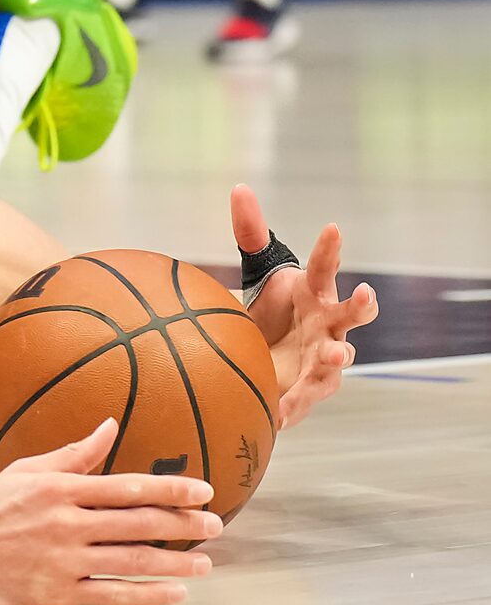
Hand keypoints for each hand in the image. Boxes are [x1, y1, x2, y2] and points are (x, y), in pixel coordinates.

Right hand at [0, 418, 217, 604]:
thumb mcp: (25, 471)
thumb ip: (73, 453)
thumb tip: (110, 425)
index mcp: (58, 488)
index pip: (126, 486)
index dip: (170, 489)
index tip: (204, 490)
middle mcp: (65, 524)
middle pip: (137, 524)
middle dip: (182, 525)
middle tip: (216, 525)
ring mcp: (63, 562)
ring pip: (132, 562)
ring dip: (175, 563)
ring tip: (205, 562)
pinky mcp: (59, 595)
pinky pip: (113, 595)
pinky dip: (148, 595)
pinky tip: (174, 593)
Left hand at [230, 184, 376, 429]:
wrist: (270, 349)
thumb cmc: (274, 303)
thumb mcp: (259, 269)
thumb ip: (250, 231)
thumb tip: (240, 189)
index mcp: (315, 291)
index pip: (323, 266)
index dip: (329, 248)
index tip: (331, 227)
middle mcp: (328, 324)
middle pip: (351, 315)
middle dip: (359, 305)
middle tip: (364, 294)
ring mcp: (324, 358)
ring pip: (337, 360)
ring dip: (336, 358)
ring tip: (333, 356)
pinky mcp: (310, 386)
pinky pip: (306, 397)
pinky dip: (293, 405)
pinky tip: (279, 415)